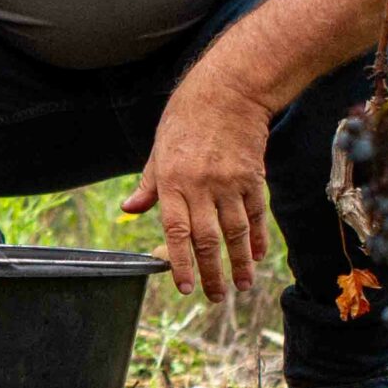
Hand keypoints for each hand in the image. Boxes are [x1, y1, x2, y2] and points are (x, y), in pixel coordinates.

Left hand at [123, 71, 271, 300]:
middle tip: (215, 296)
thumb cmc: (186, 120)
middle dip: (211, 273)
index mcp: (172, 181)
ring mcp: (229, 182)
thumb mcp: (158, 149)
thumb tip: (129, 209)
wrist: (227, 91)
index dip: (180, 263)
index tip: (183, 287)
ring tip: (242, 285)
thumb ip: (148, 185)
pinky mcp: (252, 177)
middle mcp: (200, 186)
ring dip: (239, 262)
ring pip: (235, 232)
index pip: (175, 232)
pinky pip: (256, 214)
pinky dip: (257, 237)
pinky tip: (257, 255)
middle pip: (207, 240)